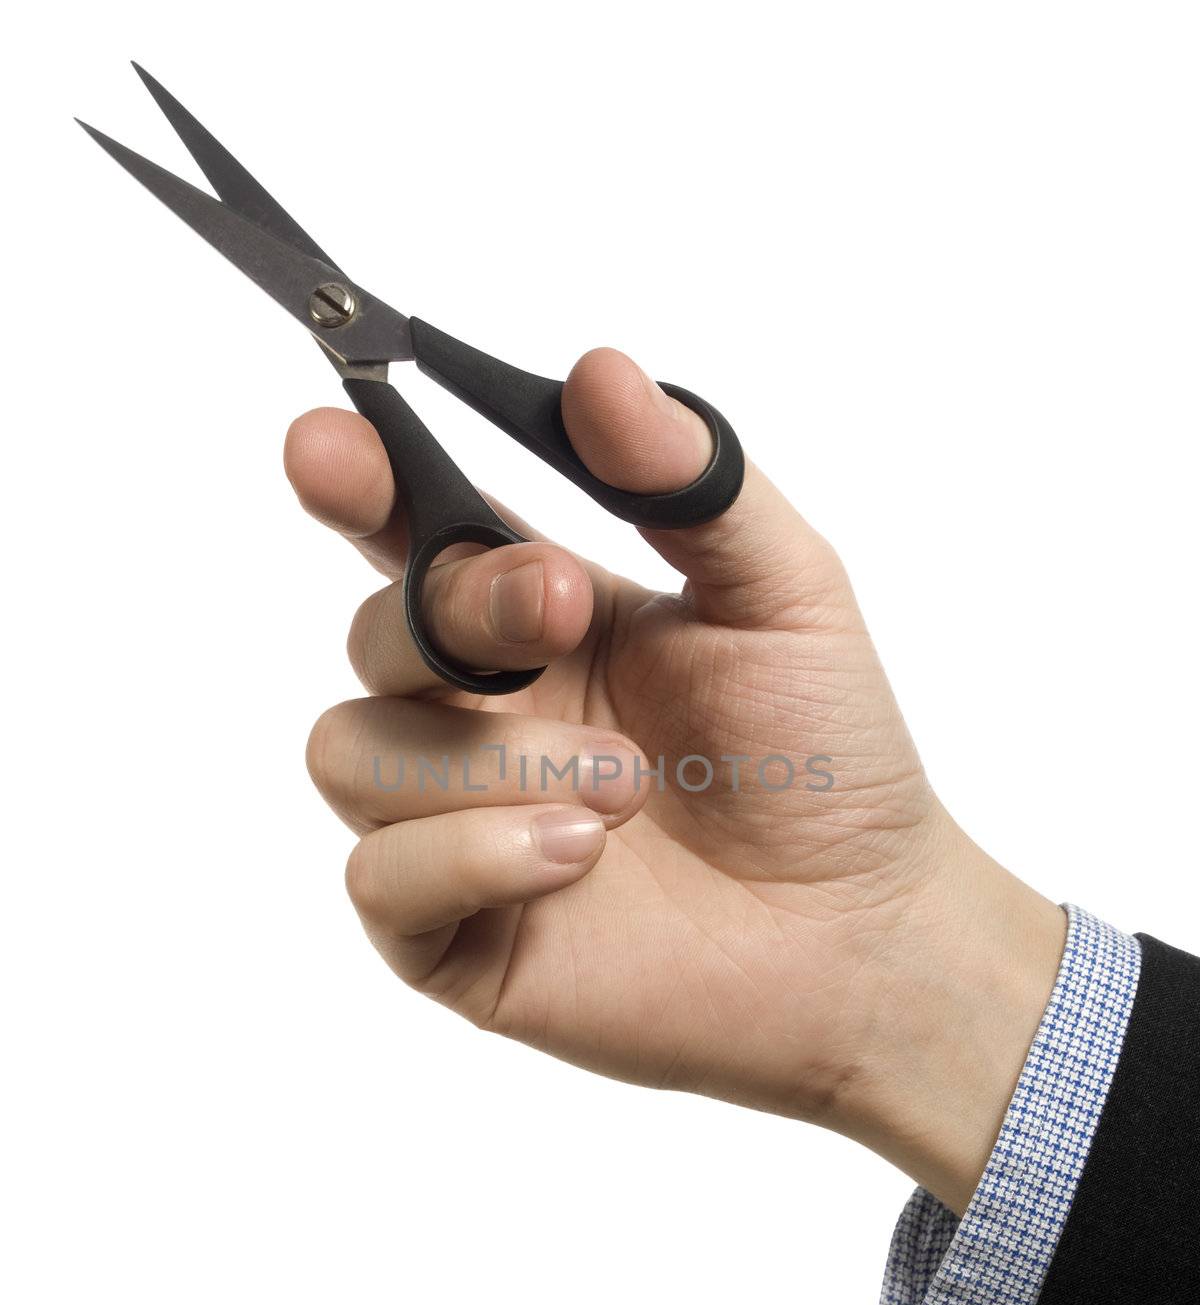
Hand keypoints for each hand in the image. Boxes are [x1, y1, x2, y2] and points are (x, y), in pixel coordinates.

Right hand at [285, 349, 1065, 1214]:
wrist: (863, 935)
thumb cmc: (827, 761)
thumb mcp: (783, 594)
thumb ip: (692, 481)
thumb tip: (598, 368)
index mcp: (541, 621)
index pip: (412, 533)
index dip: (355, 480)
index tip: (332, 444)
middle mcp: (481, 714)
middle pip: (372, 632)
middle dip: (459, 609)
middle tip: (563, 611)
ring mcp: (455, 824)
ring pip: (353, 751)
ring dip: (489, 756)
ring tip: (625, 788)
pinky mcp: (453, 934)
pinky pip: (379, 876)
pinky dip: (472, 853)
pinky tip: (579, 857)